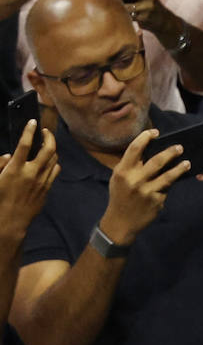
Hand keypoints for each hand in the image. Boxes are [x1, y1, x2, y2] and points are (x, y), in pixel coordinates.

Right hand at [0, 121, 59, 239]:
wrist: (9, 221)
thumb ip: (0, 166)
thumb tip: (8, 155)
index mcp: (15, 169)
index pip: (24, 145)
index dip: (29, 131)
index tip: (32, 122)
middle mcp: (31, 174)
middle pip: (48, 149)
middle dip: (49, 137)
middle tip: (45, 131)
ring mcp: (42, 182)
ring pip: (54, 160)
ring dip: (52, 149)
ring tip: (46, 145)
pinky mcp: (46, 190)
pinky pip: (54, 172)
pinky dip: (53, 164)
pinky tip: (49, 162)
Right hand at [101, 128, 191, 242]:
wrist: (121, 221)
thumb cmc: (121, 195)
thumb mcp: (119, 178)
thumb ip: (131, 165)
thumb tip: (151, 150)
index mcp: (122, 171)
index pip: (134, 149)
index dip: (145, 137)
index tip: (155, 132)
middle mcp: (135, 180)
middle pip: (157, 161)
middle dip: (170, 152)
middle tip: (180, 147)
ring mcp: (147, 191)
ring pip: (168, 176)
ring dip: (180, 168)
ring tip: (187, 163)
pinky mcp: (156, 201)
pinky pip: (167, 188)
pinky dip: (171, 183)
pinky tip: (176, 179)